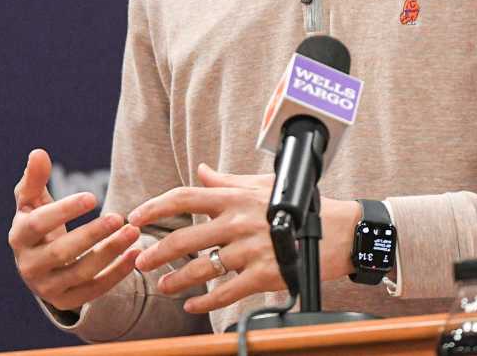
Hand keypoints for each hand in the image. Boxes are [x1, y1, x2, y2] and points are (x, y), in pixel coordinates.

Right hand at [9, 148, 140, 311]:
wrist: (37, 264)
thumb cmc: (38, 222)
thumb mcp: (32, 201)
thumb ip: (35, 178)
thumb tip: (38, 153)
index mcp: (19, 237)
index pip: (39, 224)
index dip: (65, 210)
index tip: (93, 196)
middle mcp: (29, 266)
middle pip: (62, 252)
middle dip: (93, 234)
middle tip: (119, 217)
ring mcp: (47, 287)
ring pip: (82, 272)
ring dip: (111, 252)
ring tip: (134, 231)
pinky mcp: (66, 301)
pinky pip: (94, 290)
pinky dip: (117, 273)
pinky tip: (135, 254)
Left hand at [128, 163, 361, 313]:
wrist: (339, 232)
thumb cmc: (300, 206)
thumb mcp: (262, 185)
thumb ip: (227, 181)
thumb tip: (202, 171)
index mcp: (236, 197)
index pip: (186, 196)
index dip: (156, 206)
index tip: (137, 216)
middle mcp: (239, 222)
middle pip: (185, 236)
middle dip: (157, 252)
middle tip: (140, 261)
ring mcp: (251, 250)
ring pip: (201, 267)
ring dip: (177, 280)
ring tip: (164, 286)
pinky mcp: (265, 275)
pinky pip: (226, 291)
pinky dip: (206, 301)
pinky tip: (193, 304)